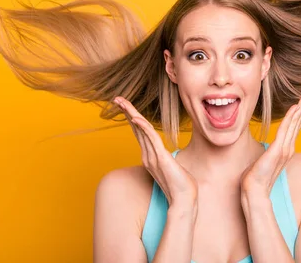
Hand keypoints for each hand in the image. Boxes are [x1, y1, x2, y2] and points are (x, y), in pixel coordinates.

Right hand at [114, 96, 197, 211]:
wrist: (184, 201)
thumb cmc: (181, 186)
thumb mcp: (173, 168)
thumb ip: (167, 161)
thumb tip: (169, 157)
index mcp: (150, 156)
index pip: (140, 133)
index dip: (132, 118)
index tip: (127, 106)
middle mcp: (148, 155)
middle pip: (136, 128)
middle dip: (127, 112)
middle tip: (117, 99)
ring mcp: (152, 157)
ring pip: (140, 130)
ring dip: (131, 114)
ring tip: (122, 102)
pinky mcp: (161, 158)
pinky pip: (150, 139)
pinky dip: (142, 127)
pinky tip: (136, 118)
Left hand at [240, 87, 300, 196]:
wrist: (254, 191)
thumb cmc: (256, 177)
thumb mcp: (264, 160)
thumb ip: (268, 152)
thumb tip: (265, 150)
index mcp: (286, 147)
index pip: (295, 124)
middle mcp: (288, 146)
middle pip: (299, 120)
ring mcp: (284, 148)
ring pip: (295, 122)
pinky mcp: (277, 150)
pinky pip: (285, 130)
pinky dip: (291, 117)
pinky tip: (296, 107)